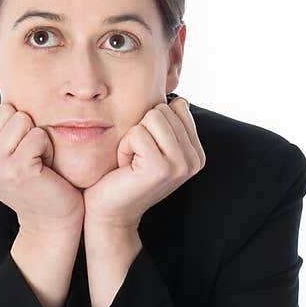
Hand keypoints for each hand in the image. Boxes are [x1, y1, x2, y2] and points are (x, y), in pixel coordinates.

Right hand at [0, 99, 84, 233]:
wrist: (48, 221)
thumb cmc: (32, 181)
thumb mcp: (2, 153)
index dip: (9, 123)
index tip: (14, 150)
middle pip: (5, 109)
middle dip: (24, 128)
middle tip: (28, 156)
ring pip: (22, 118)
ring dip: (36, 137)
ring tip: (36, 161)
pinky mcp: (18, 169)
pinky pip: (38, 134)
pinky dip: (48, 148)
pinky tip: (44, 168)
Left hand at [82, 97, 205, 230]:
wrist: (109, 212)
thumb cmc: (124, 175)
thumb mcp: (152, 145)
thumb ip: (167, 122)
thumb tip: (177, 94)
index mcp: (196, 152)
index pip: (178, 105)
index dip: (153, 123)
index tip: (146, 150)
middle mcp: (194, 160)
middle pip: (164, 109)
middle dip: (141, 129)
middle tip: (137, 158)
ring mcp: (180, 165)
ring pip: (152, 117)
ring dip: (133, 137)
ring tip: (132, 161)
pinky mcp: (160, 168)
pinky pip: (137, 132)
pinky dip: (124, 147)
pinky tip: (126, 168)